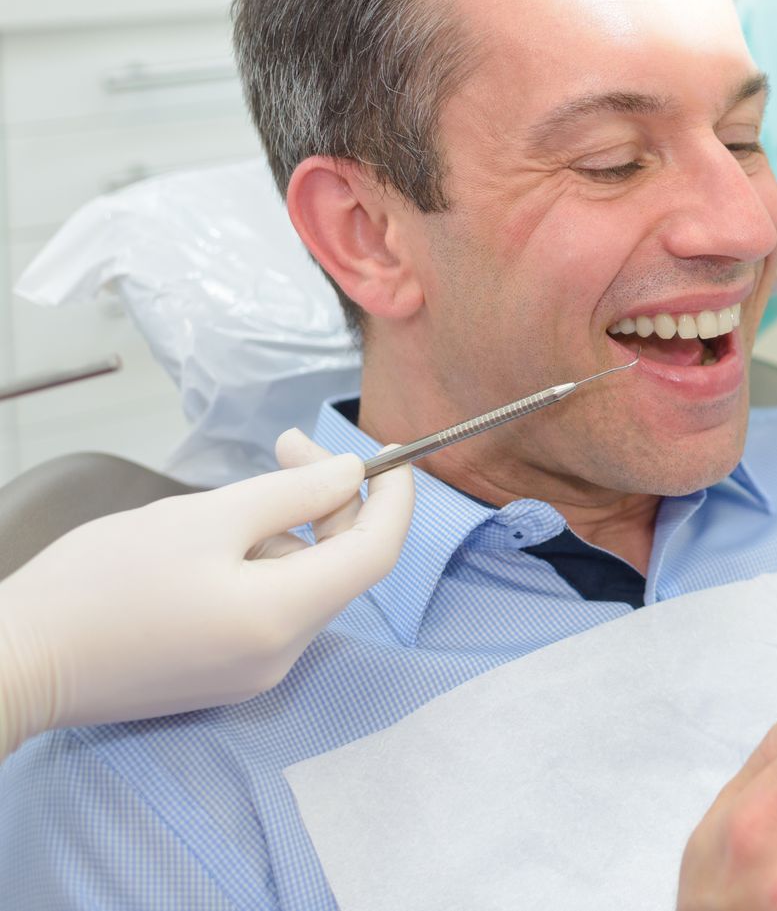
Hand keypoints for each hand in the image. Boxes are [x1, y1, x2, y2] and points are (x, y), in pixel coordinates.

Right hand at [0, 429, 413, 756]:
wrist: (17, 661)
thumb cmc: (103, 582)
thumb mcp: (205, 518)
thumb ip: (292, 494)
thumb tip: (354, 475)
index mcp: (284, 618)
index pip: (378, 552)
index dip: (395, 497)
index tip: (389, 452)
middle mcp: (281, 656)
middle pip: (342, 566)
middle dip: (330, 500)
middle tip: (288, 446)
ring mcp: (252, 673)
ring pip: (304, 584)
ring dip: (291, 530)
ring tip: (230, 499)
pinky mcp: (222, 676)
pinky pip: (270, 609)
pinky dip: (264, 563)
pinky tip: (215, 540)